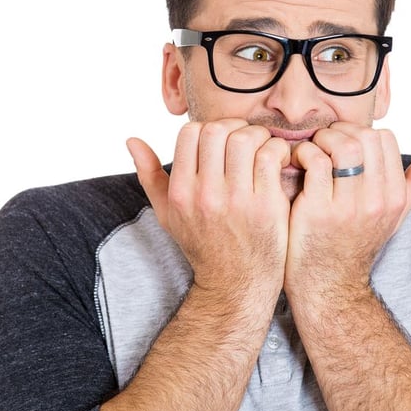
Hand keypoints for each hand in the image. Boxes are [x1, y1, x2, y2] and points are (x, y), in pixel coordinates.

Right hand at [127, 119, 291, 295]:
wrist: (235, 284)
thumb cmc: (202, 244)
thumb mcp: (168, 214)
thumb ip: (150, 175)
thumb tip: (131, 139)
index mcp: (181, 191)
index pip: (190, 132)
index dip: (208, 127)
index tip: (222, 140)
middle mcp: (205, 194)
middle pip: (217, 130)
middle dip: (235, 127)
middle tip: (246, 139)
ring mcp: (236, 200)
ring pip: (245, 139)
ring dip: (258, 135)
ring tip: (263, 147)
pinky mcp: (266, 206)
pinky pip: (270, 156)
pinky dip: (277, 150)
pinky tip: (278, 160)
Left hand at [284, 122, 410, 295]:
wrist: (329, 283)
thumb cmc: (357, 243)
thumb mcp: (392, 216)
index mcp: (394, 196)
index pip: (385, 139)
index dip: (360, 132)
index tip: (342, 143)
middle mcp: (376, 201)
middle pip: (365, 137)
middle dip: (339, 131)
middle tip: (323, 142)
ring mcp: (348, 207)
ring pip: (343, 146)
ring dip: (322, 139)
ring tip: (311, 150)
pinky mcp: (317, 211)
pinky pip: (316, 162)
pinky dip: (304, 153)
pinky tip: (298, 163)